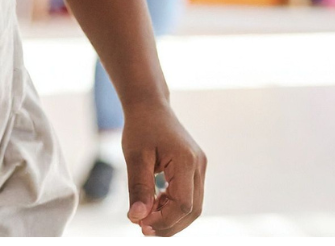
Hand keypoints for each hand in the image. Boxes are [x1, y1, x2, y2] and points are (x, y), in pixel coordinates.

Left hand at [122, 102, 206, 235]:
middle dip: (169, 224)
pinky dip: (173, 206)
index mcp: (187, 161)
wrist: (149, 105)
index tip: (140, 224)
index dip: (164, 220)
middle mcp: (199, 165)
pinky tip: (154, 205)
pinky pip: (189, 196)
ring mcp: (199, 167)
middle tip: (143, 229)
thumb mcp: (134, 156)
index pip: (184, 204)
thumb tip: (136, 218)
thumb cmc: (140, 127)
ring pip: (193, 206)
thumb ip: (138, 187)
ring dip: (171, 217)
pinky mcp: (194, 168)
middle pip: (193, 210)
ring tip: (145, 218)